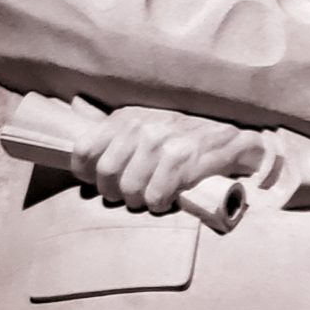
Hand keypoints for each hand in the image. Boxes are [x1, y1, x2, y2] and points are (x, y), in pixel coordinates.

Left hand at [82, 108, 265, 212]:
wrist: (232, 141)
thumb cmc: (184, 138)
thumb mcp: (146, 122)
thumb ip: (113, 126)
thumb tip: (76, 105)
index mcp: (126, 118)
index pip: (84, 150)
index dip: (87, 175)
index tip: (102, 181)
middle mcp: (142, 126)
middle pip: (105, 175)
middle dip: (116, 193)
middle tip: (132, 195)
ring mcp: (163, 142)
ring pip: (130, 189)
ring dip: (140, 202)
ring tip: (152, 198)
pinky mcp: (185, 160)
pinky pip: (155, 196)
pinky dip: (160, 204)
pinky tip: (168, 200)